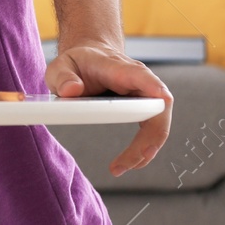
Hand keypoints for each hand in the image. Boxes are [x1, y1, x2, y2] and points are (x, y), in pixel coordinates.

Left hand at [46, 40, 172, 174]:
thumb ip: (62, 76)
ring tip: (119, 168)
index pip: (141, 76)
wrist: (92, 57)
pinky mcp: (146, 110)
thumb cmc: (78, 62)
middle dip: (148, 138)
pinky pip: (151, 132)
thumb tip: (71, 91)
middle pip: (157, 109)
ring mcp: (147, 97)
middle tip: (127, 162)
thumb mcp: (62, 64)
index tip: (162, 96)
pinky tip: (128, 163)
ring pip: (157, 126)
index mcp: (120, 68)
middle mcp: (142, 82)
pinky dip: (142, 149)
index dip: (154, 86)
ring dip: (143, 150)